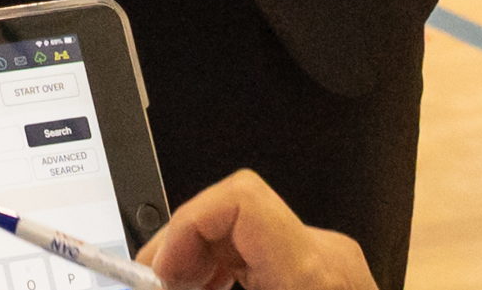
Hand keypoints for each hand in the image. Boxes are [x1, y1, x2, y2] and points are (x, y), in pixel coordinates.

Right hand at [142, 170, 378, 289]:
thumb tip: (152, 283)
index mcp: (314, 271)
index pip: (239, 200)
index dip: (185, 224)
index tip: (156, 265)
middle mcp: (326, 254)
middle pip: (232, 216)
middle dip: (182, 248)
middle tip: (150, 284)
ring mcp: (330, 262)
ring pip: (245, 234)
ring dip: (199, 261)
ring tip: (173, 288)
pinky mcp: (326, 274)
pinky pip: (264, 254)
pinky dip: (226, 270)